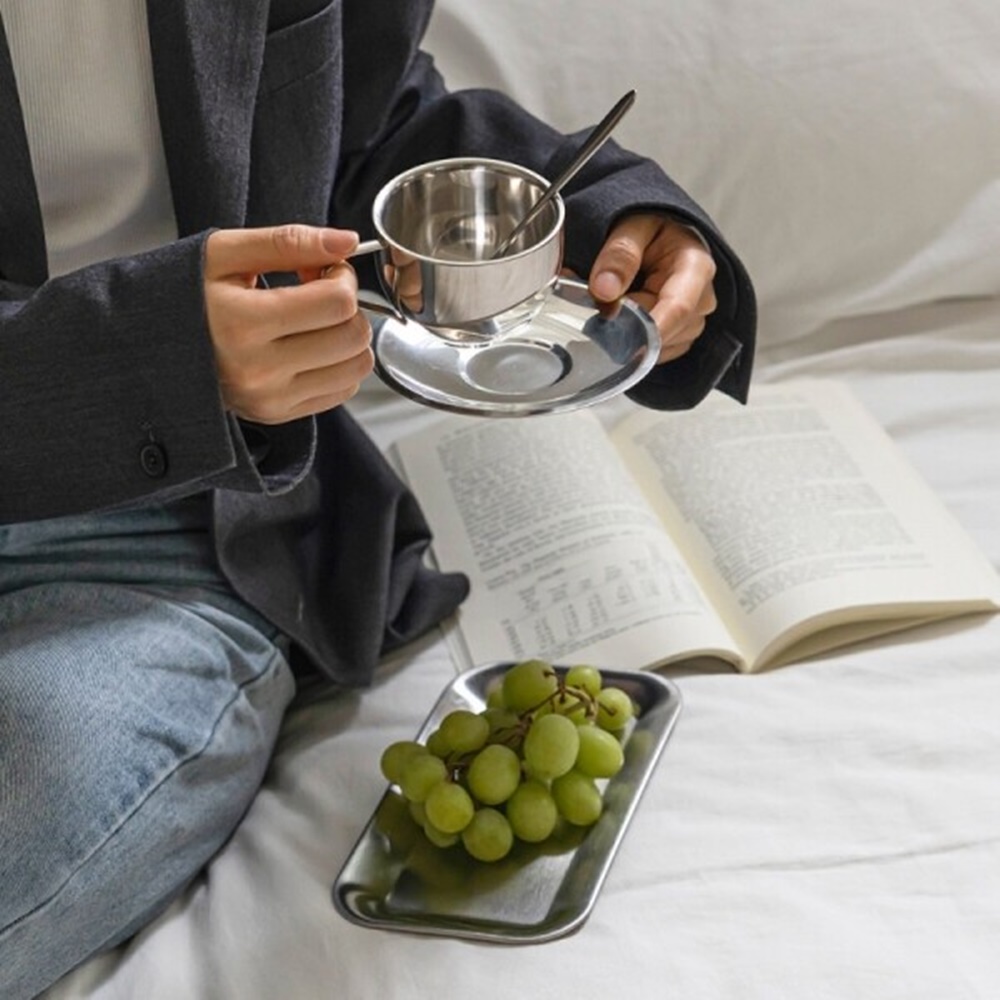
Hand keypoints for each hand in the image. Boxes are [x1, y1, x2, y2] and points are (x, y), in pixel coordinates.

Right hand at [204, 224, 373, 423]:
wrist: (153, 346)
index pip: (337, 303)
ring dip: (349, 336)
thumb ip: (289, 242)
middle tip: (320, 293)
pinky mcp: (279, 414)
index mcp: (243, 323)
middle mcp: (260, 370)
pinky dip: (339, 363)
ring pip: (356, 367)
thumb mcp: (226, 253)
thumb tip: (347, 241)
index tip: (324, 270)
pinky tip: (311, 345)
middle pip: (352, 336)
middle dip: (348, 306)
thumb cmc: (189, 295)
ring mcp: (271, 398)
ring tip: (316, 320)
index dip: (342, 278)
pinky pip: (343, 390)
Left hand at [588, 214, 716, 363]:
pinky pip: (656, 352)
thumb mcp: (632, 226)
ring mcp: (693, 320)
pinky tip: (626, 317)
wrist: (660, 234)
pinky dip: (635, 341)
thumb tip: (604, 290)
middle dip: (629, 325)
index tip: (620, 337)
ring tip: (614, 303)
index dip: (649, 328)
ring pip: (658, 345)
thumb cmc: (651, 227)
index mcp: (696, 266)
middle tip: (599, 304)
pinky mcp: (680, 335)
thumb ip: (619, 254)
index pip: (678, 307)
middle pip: (665, 330)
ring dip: (631, 333)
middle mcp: (702, 298)